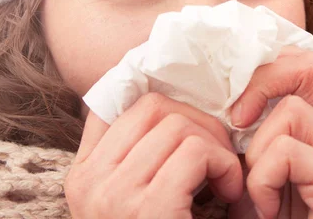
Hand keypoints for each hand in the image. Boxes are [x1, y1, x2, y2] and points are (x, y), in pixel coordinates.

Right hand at [65, 93, 242, 218]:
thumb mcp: (135, 196)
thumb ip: (141, 157)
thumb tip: (173, 103)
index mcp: (84, 175)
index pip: (122, 104)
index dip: (169, 107)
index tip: (196, 131)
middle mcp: (90, 181)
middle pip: (155, 107)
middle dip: (200, 123)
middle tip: (219, 156)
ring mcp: (114, 194)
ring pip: (180, 126)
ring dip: (217, 148)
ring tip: (223, 181)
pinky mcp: (149, 208)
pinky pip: (196, 153)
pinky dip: (225, 167)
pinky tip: (229, 194)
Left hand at [229, 48, 312, 218]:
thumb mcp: (252, 173)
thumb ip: (249, 139)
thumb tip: (221, 103)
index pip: (305, 65)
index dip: (267, 73)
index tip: (237, 112)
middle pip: (310, 67)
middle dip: (263, 87)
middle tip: (238, 125)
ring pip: (290, 112)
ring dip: (256, 153)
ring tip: (257, 192)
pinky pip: (288, 153)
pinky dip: (262, 180)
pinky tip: (266, 210)